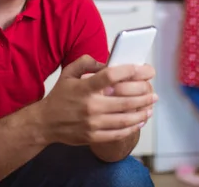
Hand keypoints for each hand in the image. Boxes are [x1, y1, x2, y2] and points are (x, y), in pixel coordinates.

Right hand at [39, 55, 157, 145]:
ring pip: (125, 118)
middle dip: (144, 95)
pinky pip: (118, 133)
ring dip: (142, 112)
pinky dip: (132, 127)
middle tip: (153, 92)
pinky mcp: (94, 136)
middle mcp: (90, 106)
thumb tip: (107, 62)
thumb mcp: (68, 73)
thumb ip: (87, 62)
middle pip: (125, 100)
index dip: (129, 71)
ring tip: (150, 106)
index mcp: (84, 87)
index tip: (141, 69)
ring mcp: (92, 123)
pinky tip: (139, 121)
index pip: (110, 76)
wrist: (45, 123)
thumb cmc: (59, 96)